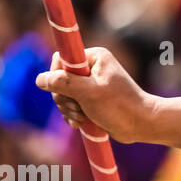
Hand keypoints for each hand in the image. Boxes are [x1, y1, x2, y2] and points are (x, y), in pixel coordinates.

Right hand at [35, 48, 156, 144]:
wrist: (141, 124)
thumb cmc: (119, 106)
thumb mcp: (88, 92)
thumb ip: (63, 83)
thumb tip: (40, 79)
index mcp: (94, 57)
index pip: (61, 60)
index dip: (58, 77)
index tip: (69, 92)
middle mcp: (92, 67)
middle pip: (59, 79)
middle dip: (64, 98)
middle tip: (78, 108)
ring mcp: (91, 83)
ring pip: (62, 94)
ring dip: (68, 109)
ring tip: (82, 117)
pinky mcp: (91, 99)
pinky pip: (70, 105)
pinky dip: (72, 114)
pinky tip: (81, 123)